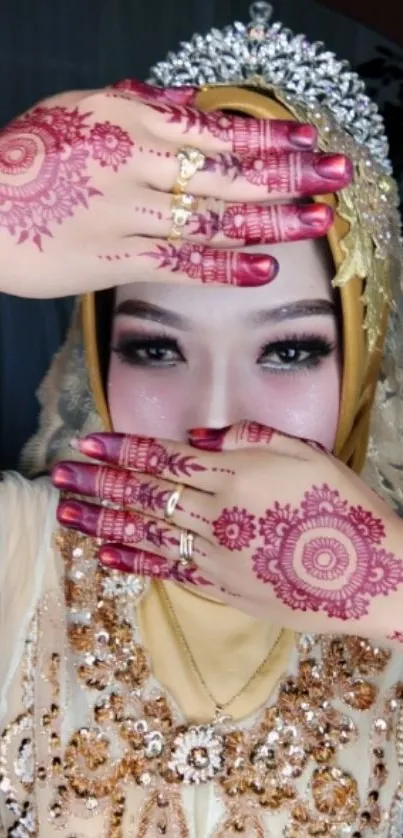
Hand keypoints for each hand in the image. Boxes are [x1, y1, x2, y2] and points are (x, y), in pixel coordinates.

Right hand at [0, 79, 351, 297]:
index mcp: (126, 122)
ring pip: (213, 219)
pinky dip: (224, 267)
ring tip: (316, 221)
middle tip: (335, 178)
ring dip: (270, 221)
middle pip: (227, 174)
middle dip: (288, 175)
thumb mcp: (75, 110)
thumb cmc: (26, 161)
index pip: (213, 129)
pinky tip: (263, 268)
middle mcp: (133, 165)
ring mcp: (126, 215)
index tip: (306, 139)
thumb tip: (183, 102)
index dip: (265, 136)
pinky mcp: (115, 260)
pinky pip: (181, 263)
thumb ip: (132, 104)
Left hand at [53, 421, 402, 638]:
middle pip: (146, 495)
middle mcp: (218, 515)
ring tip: (67, 515)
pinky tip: (108, 556)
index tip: (87, 442)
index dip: (123, 449)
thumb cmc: (344, 506)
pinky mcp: (226, 588)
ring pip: (148, 534)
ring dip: (103, 522)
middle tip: (61, 475)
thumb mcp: (307, 452)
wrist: (373, 575)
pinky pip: (171, 573)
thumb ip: (250, 437)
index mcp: (237, 475)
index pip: (165, 457)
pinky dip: (138, 563)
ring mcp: (219, 555)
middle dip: (98, 483)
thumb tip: (198, 436)